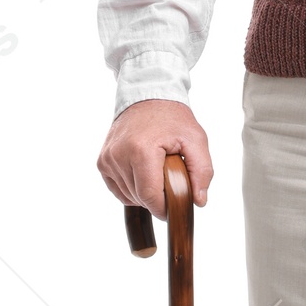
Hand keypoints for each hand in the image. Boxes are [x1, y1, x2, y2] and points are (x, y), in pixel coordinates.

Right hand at [97, 98, 213, 211]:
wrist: (148, 97)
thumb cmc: (173, 118)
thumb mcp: (196, 140)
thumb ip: (202, 171)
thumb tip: (199, 201)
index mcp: (141, 150)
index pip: (149, 196)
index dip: (164, 208)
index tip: (176, 206)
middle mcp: (119, 155)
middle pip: (139, 198)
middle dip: (158, 198)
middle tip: (171, 181)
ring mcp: (108, 158)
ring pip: (128, 196)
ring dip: (145, 193)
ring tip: (157, 172)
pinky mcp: (102, 161)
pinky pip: (118, 189)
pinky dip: (132, 189)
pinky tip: (144, 175)